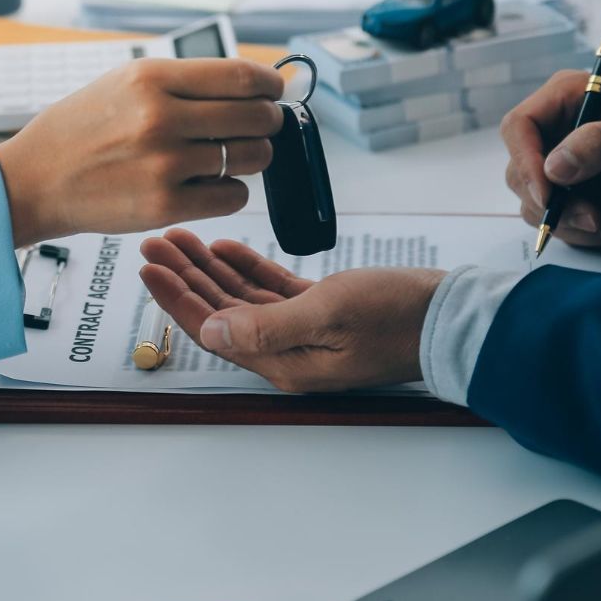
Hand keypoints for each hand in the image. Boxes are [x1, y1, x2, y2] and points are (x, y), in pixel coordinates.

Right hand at [0, 58, 283, 245]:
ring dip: (253, 158)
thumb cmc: (84, 129)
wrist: (36, 179)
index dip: (271, 87)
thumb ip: (186, 82)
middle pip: (256, 117)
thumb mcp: (126, 83)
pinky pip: (232, 196)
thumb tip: (253, 84)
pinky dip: (231, 191)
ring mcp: (164, 162)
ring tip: (232, 157)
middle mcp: (160, 116)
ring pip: (252, 158)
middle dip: (268, 123)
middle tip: (261, 128)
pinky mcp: (164, 204)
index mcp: (152, 77)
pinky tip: (211, 184)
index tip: (274, 93)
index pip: (243, 77)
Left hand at [139, 229, 444, 392]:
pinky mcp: (323, 312)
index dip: (176, 298)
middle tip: (155, 242)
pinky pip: (271, 291)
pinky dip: (247, 269)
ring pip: (241, 298)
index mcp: (282, 361)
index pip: (213, 330)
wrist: (451, 317)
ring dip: (209, 269)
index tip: (149, 267)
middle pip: (220, 312)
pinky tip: (225, 249)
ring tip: (180, 239)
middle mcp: (287, 351)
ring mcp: (305, 332)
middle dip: (184, 277)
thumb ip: (267, 325)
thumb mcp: (329, 315)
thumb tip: (213, 329)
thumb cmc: (398, 316)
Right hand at [500, 70, 600, 246]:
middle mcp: (555, 133)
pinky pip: (564, 226)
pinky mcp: (573, 198)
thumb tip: (554, 169)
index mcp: (566, 99)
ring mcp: (561, 169)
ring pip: (538, 208)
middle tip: (596, 218)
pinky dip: (595, 234)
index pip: (519, 127)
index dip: (525, 162)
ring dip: (580, 225)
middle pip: (520, 175)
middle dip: (557, 205)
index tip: (548, 195)